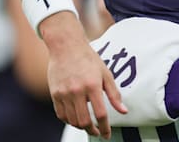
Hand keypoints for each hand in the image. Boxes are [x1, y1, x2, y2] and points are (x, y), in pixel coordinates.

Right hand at [42, 14, 127, 138]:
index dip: (105, 128)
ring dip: (81, 127)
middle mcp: (77, 90)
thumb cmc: (88, 59)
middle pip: (84, 121)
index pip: (100, 113)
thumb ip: (114, 94)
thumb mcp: (106, 74)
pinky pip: (61, 115)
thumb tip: (124, 111)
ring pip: (72, 120)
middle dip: (92, 130)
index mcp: (92, 85)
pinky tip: (75, 119)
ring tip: (88, 125)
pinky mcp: (54, 94)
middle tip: (97, 132)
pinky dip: (69, 121)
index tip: (107, 135)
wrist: (66, 46)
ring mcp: (64, 93)